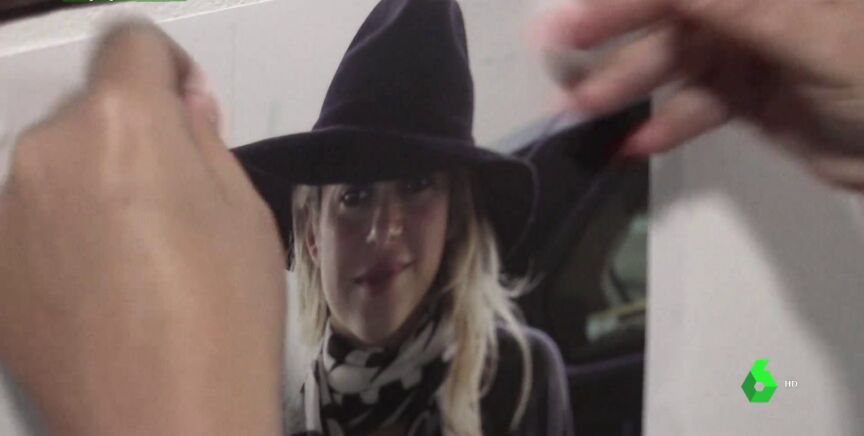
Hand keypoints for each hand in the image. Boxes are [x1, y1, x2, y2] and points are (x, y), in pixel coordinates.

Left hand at [0, 22, 285, 434]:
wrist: (165, 428)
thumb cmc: (227, 317)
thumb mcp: (245, 216)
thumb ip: (206, 143)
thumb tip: (183, 106)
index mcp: (121, 125)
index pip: (130, 43)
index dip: (165, 65)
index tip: (188, 109)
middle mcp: (43, 151)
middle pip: (90, 110)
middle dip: (132, 134)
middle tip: (175, 202)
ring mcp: (4, 212)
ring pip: (57, 166)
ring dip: (94, 183)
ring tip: (138, 256)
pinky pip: (31, 221)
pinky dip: (62, 233)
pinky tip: (100, 291)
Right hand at [536, 0, 863, 190]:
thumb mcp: (804, 32)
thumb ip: (729, 5)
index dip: (623, 0)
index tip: (570, 19)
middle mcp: (747, 9)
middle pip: (667, 17)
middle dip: (614, 39)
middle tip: (559, 64)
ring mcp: (744, 51)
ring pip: (671, 65)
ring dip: (627, 88)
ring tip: (581, 112)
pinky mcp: (744, 96)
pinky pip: (693, 107)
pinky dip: (664, 127)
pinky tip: (631, 145)